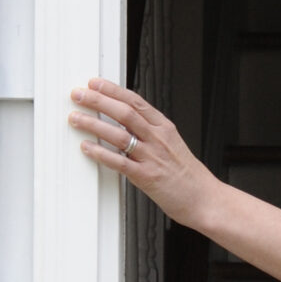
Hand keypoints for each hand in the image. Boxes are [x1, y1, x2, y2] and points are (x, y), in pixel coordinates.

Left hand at [69, 78, 217, 228]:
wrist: (205, 198)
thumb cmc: (189, 175)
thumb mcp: (173, 145)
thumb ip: (150, 133)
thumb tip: (124, 123)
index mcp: (166, 128)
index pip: (136, 102)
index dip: (113, 90)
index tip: (94, 83)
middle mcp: (159, 139)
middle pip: (125, 112)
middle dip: (98, 101)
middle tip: (78, 95)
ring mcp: (153, 157)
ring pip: (119, 134)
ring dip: (93, 124)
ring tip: (75, 118)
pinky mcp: (147, 177)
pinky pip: (119, 162)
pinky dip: (101, 153)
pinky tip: (87, 147)